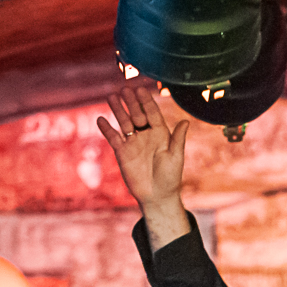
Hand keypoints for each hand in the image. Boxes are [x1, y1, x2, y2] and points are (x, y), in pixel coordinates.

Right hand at [98, 82, 191, 209]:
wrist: (156, 196)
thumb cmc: (170, 178)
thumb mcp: (175, 157)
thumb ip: (178, 139)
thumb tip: (185, 121)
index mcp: (161, 133)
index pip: (152, 113)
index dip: (146, 101)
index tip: (140, 89)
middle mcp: (146, 135)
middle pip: (137, 114)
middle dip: (131, 102)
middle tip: (125, 89)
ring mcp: (133, 143)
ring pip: (124, 122)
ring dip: (118, 110)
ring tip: (111, 96)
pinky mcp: (122, 152)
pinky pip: (114, 138)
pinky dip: (107, 129)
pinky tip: (101, 119)